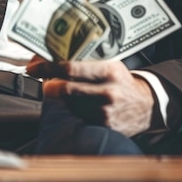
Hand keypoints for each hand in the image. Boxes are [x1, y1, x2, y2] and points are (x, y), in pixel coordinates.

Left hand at [27, 57, 154, 137]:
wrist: (146, 105)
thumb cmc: (121, 80)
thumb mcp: (109, 63)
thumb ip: (84, 60)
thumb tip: (50, 55)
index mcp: (108, 71)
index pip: (70, 68)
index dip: (48, 67)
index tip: (34, 67)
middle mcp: (107, 91)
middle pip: (66, 88)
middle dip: (49, 84)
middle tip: (44, 80)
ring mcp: (105, 112)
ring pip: (69, 103)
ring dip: (60, 97)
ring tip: (63, 89)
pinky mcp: (104, 126)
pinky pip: (78, 115)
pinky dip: (73, 108)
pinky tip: (78, 102)